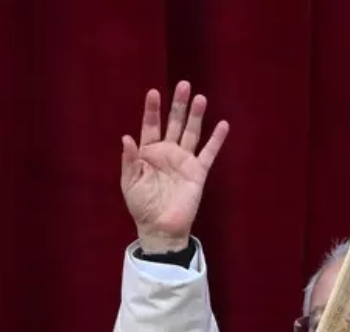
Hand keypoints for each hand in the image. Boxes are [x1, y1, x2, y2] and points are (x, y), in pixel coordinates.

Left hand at [121, 80, 228, 253]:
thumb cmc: (141, 206)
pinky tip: (223, 125)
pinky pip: (208, 153)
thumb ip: (129, 160)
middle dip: (178, 105)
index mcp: (148, 153)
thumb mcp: (130, 183)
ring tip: (200, 98)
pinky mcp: (198, 172)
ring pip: (192, 133)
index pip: (151, 126)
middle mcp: (168, 152)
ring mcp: (184, 161)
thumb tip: (126, 137)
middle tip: (184, 85)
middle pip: (174, 123)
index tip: (153, 92)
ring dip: (196, 116)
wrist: (160, 228)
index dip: (152, 110)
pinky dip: (216, 139)